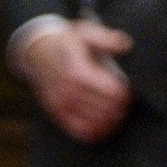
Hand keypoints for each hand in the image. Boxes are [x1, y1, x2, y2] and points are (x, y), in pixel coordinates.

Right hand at [16, 19, 132, 141]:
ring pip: (92, 123)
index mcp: (79, 72)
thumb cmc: (66, 42)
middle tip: (126, 107)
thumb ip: (107, 39)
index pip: (109, 91)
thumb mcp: (86, 32)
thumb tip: (127, 46)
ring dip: (109, 124)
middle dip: (119, 110)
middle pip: (103, 109)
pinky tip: (103, 130)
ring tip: (118, 119)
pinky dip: (93, 133)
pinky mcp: (57, 113)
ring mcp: (62, 104)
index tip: (129, 93)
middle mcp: (69, 91)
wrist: (37, 52)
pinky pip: (77, 130)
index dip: (123, 96)